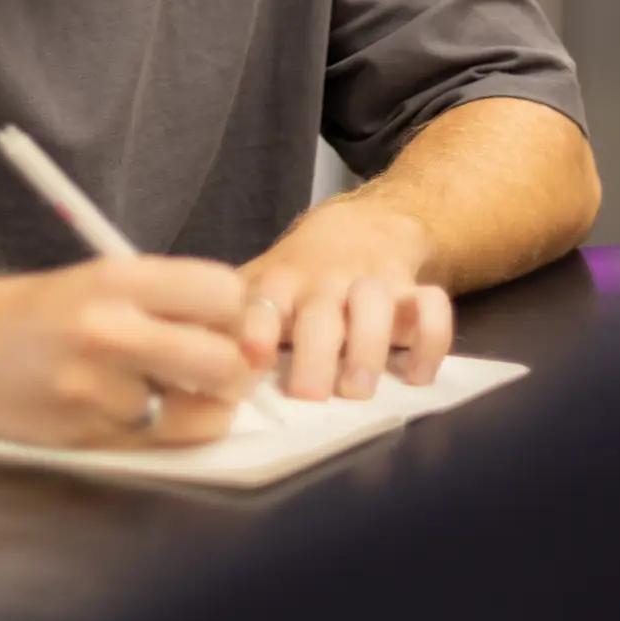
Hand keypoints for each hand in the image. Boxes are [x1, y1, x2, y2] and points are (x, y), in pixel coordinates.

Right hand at [0, 256, 257, 448]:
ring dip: (212, 405)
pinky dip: (176, 430)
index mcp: (116, 278)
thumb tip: (243, 327)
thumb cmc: (33, 310)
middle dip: (237, 365)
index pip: (221, 291)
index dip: (236, 307)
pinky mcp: (90, 436)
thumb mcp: (97, 278)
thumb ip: (166, 298)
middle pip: (224, 358)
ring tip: (191, 389)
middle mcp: (111, 330)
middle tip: (226, 363)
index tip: (228, 317)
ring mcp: (99, 389)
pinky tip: (157, 410)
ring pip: (205, 410)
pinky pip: (168, 441)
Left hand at [241, 197, 453, 401]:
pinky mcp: (413, 290)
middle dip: (315, 353)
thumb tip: (187, 368)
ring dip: (368, 347)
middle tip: (308, 396)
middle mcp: (325, 282)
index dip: (256, 327)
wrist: (365, 224)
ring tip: (358, 390)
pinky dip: (431, 339)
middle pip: (321, 312)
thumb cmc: (300, 274)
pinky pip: (433, 306)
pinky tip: (417, 376)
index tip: (250, 357)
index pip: (263, 301)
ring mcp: (372, 283)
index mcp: (280, 284)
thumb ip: (229, 324)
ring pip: (375, 304)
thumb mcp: (260, 285)